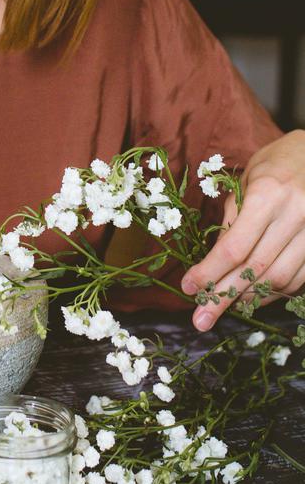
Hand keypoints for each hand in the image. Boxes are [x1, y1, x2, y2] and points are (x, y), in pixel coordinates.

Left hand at [181, 130, 304, 329]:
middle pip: (255, 269)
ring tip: (226, 308)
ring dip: (250, 298)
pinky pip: (299, 278)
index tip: (189, 288)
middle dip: (224, 297)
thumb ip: (232, 218)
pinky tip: (255, 296)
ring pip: (279, 279)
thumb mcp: (245, 181)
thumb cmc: (275, 163)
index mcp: (268, 194)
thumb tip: (214, 260)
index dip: (209, 272)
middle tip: (201, 319)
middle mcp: (294, 215)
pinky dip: (275, 291)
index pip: (234, 246)